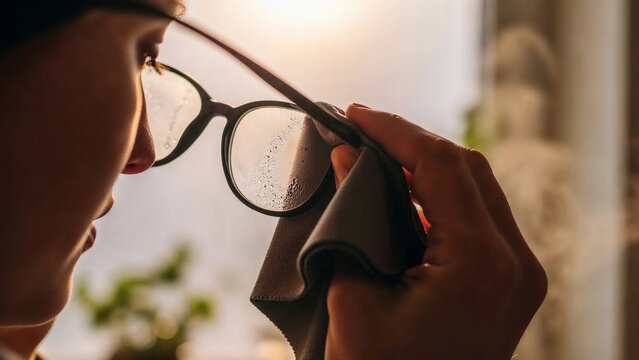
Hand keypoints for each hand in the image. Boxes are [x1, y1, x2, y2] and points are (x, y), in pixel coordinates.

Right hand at [326, 104, 546, 359]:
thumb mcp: (354, 300)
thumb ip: (352, 222)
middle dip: (412, 140)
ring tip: (378, 151)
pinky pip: (480, 216)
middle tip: (362, 128)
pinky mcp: (509, 281)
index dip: (394, 130)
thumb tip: (347, 159)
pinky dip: (442, 194)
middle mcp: (514, 263)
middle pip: (467, 167)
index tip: (355, 113)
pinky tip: (406, 188)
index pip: (440, 166)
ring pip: (478, 187)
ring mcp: (518, 273)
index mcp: (479, 265)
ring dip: (428, 164)